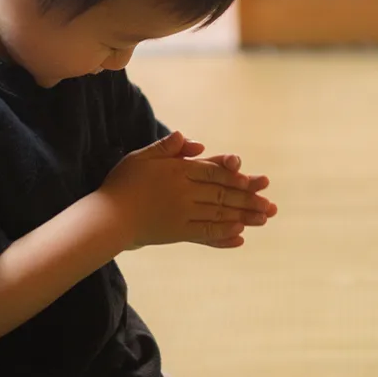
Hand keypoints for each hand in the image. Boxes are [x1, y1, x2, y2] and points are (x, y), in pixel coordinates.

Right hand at [99, 131, 271, 248]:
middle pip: (222, 194)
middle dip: (248, 199)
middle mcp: (184, 193)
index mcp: (178, 172)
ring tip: (263, 219)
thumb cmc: (122, 183)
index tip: (254, 181)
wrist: (107, 217)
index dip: (235, 176)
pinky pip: (205, 233)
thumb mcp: (142, 157)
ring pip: (219, 213)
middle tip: (270, 205)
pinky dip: (223, 234)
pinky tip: (239, 236)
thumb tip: (194, 140)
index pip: (213, 173)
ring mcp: (182, 215)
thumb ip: (167, 147)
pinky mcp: (177, 233)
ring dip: (243, 216)